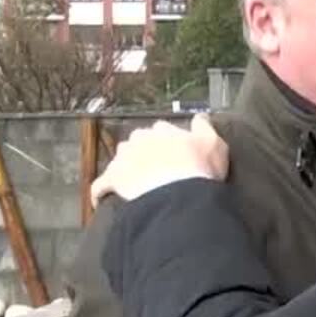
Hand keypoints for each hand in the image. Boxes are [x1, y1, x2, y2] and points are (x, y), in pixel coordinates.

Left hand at [89, 115, 227, 206]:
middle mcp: (140, 138)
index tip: (173, 153)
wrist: (178, 193)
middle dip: (143, 152)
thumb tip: (199, 117)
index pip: (161, 130)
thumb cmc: (199, 168)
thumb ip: (205, 129)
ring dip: (124, 168)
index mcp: (162, 130)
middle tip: (155, 170)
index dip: (167, 142)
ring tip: (133, 183)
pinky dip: (100, 191)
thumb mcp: (214, 145)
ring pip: (119, 159)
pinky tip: (101, 199)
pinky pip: (100, 185)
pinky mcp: (112, 179)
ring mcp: (124, 159)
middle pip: (138, 142)